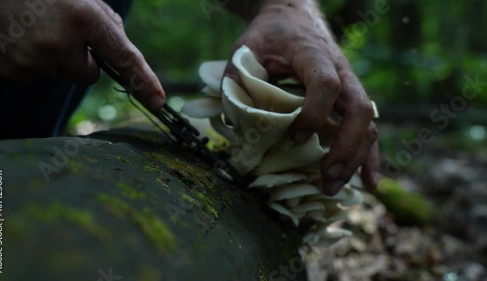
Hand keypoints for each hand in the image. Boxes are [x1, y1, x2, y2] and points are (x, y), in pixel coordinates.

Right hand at [0, 0, 163, 110]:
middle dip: (79, 60)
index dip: (143, 81)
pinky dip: (30, 62)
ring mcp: (32, 60)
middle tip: (58, 32)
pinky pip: (34, 77)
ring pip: (60, 76)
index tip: (158, 101)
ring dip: (53, 59)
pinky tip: (17, 38)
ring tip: (32, 30)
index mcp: (82, 17)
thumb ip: (103, 21)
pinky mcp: (10, 71)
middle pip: (87, 76)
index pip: (124, 57)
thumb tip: (119, 52)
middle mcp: (59, 42)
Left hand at [224, 0, 378, 194]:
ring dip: (355, 159)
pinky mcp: (350, 99)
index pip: (326, 84)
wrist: (293, 17)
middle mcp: (341, 70)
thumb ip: (237, 79)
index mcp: (313, 55)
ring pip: (367, 123)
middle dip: (345, 147)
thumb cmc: (270, 34)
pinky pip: (368, 128)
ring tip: (333, 188)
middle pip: (359, 109)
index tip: (295, 136)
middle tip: (326, 177)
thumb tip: (235, 125)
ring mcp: (350, 86)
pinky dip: (369, 156)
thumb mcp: (246, 48)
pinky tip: (367, 181)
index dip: (315, 113)